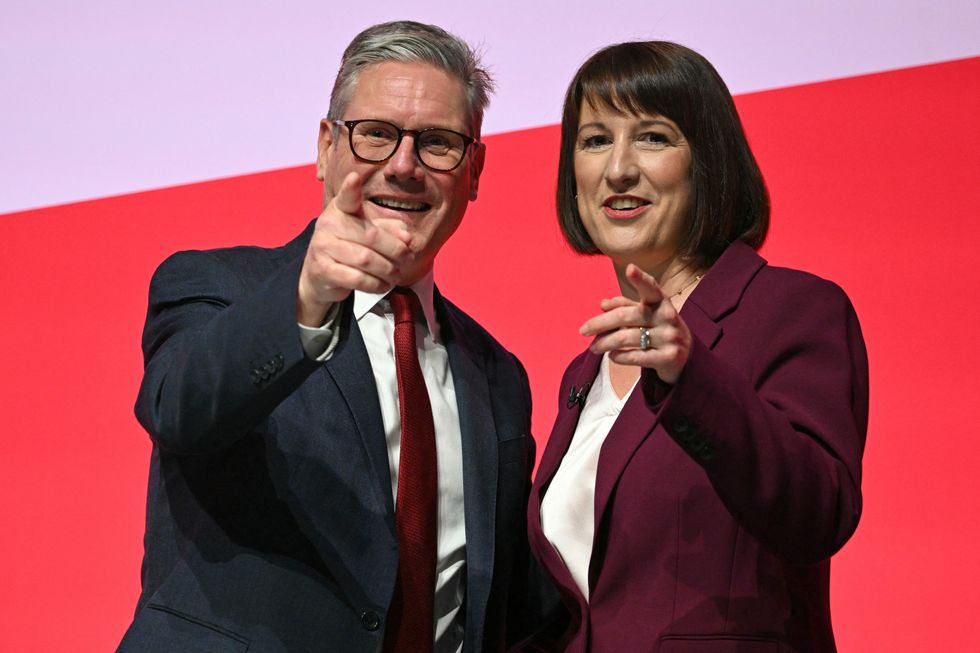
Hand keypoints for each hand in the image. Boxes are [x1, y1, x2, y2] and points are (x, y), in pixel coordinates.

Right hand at [297, 171, 412, 325]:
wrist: (319, 274)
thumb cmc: (349, 247)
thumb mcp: (368, 233)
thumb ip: (389, 230)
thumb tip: (407, 237)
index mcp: (340, 209)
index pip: (346, 197)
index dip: (350, 188)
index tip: (355, 177)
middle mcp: (328, 224)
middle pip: (371, 236)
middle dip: (396, 250)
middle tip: (408, 258)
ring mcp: (323, 247)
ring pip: (366, 260)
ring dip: (388, 270)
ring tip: (397, 274)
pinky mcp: (322, 269)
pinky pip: (357, 278)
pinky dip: (376, 284)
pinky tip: (384, 284)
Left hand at [579, 264, 691, 383]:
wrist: (686, 358)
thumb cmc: (659, 329)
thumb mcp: (646, 314)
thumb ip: (625, 306)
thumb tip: (602, 304)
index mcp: (661, 302)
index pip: (650, 288)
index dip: (640, 279)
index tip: (630, 268)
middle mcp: (668, 317)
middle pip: (625, 316)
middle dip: (600, 323)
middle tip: (583, 330)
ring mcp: (670, 338)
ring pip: (626, 338)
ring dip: (604, 343)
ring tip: (594, 348)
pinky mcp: (668, 358)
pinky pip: (635, 356)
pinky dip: (618, 356)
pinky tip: (611, 356)